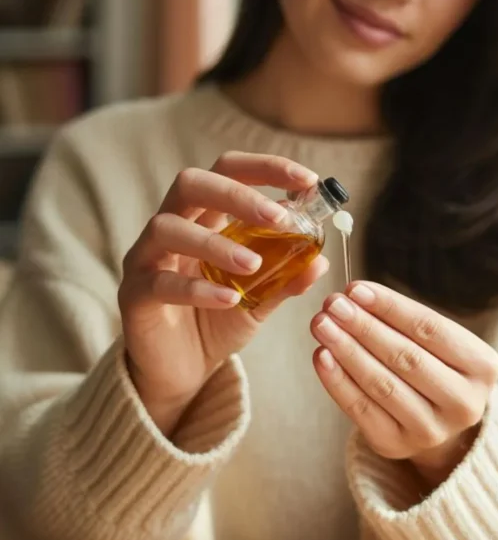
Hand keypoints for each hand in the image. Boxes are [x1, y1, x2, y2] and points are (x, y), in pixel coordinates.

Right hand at [119, 152, 326, 434]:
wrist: (182, 372)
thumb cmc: (217, 322)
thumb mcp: (260, 300)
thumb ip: (286, 278)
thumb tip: (321, 260)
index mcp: (204, 216)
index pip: (229, 171)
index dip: (266, 167)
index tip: (308, 180)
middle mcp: (171, 226)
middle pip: (192, 183)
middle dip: (239, 194)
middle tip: (280, 217)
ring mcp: (147, 258)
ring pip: (168, 227)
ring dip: (216, 242)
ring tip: (253, 264)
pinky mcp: (134, 295)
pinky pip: (160, 283)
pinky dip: (197, 290)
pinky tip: (229, 300)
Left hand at [311, 282, 497, 487]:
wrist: (440, 423)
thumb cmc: (435, 366)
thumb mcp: (439, 342)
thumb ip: (404, 320)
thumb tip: (355, 296)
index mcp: (483, 366)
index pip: (430, 329)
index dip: (391, 307)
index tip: (356, 289)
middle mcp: (464, 403)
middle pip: (406, 357)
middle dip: (364, 327)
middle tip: (333, 304)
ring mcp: (431, 430)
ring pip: (382, 384)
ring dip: (347, 351)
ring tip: (322, 325)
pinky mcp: (397, 446)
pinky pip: (362, 410)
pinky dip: (338, 381)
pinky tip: (322, 356)